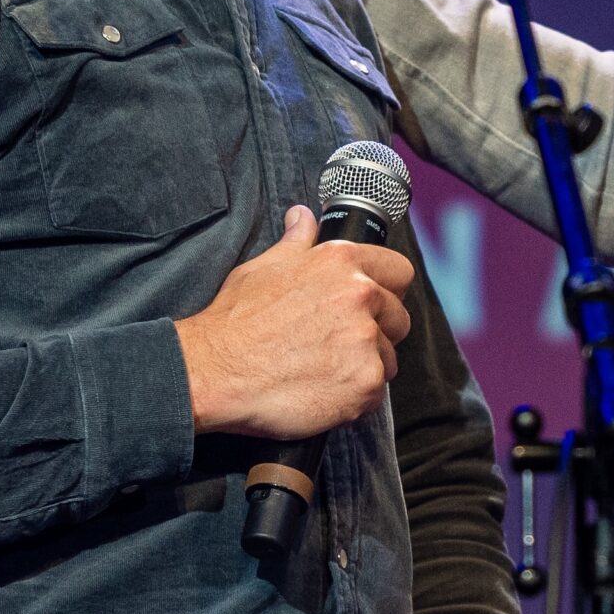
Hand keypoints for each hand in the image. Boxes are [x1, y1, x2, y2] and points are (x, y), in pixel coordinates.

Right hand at [176, 205, 414, 438]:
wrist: (215, 372)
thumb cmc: (235, 322)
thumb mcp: (265, 266)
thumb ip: (296, 240)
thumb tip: (303, 216)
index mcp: (342, 262)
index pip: (399, 272)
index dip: (387, 291)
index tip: (373, 306)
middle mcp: (361, 295)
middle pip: (399, 318)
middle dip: (378, 332)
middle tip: (339, 346)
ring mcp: (365, 340)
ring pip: (388, 358)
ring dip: (365, 367)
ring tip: (324, 371)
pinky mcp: (365, 382)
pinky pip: (375, 393)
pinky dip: (354, 397)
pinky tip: (323, 392)